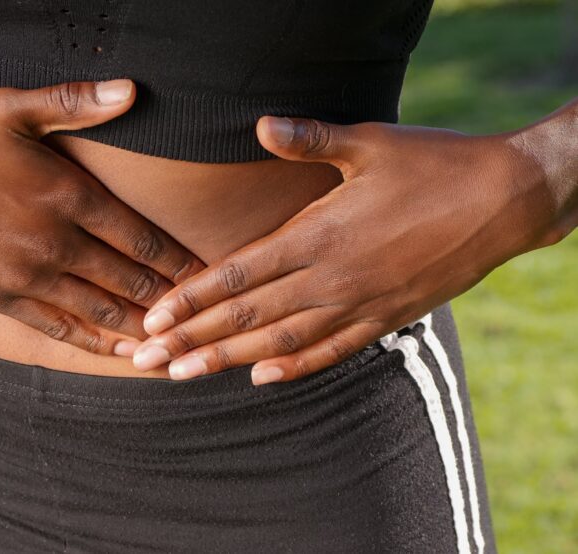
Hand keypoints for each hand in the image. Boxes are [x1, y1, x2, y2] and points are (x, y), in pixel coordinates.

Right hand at [0, 79, 204, 354]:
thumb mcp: (10, 106)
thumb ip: (75, 102)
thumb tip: (132, 89)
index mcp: (66, 193)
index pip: (140, 236)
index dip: (178, 259)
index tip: (207, 275)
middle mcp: (54, 241)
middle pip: (128, 278)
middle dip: (168, 299)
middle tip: (201, 317)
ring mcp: (25, 273)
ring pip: (98, 309)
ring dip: (138, 327)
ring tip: (170, 344)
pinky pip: (55, 326)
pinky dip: (90, 341)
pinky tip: (114, 352)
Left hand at [131, 115, 562, 382]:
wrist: (507, 200)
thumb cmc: (435, 164)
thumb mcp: (371, 142)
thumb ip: (310, 140)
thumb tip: (262, 125)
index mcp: (319, 232)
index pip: (238, 273)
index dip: (191, 299)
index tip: (152, 320)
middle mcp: (332, 276)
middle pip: (247, 314)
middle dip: (191, 339)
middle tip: (144, 361)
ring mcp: (360, 303)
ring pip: (281, 339)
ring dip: (228, 359)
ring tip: (183, 376)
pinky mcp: (387, 317)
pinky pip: (333, 350)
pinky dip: (296, 366)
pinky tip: (262, 377)